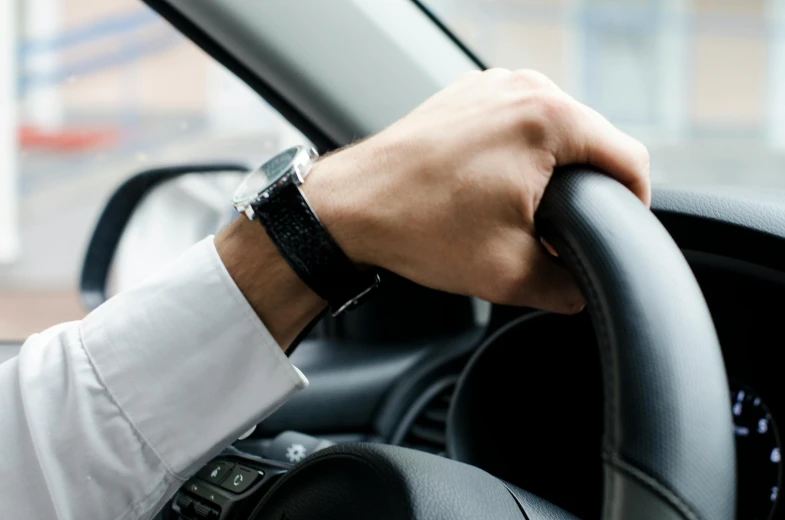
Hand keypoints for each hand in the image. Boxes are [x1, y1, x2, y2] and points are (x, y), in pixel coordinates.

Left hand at [306, 68, 649, 313]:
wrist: (349, 207)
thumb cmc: (418, 227)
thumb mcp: (508, 273)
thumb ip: (566, 287)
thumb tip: (582, 292)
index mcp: (547, 119)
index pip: (629, 158)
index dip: (634, 204)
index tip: (620, 230)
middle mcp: (523, 89)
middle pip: (591, 141)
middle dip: (587, 189)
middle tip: (562, 233)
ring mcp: (491, 87)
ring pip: (553, 131)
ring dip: (552, 171)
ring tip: (522, 214)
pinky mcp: (466, 97)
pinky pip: (515, 124)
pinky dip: (518, 155)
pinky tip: (493, 190)